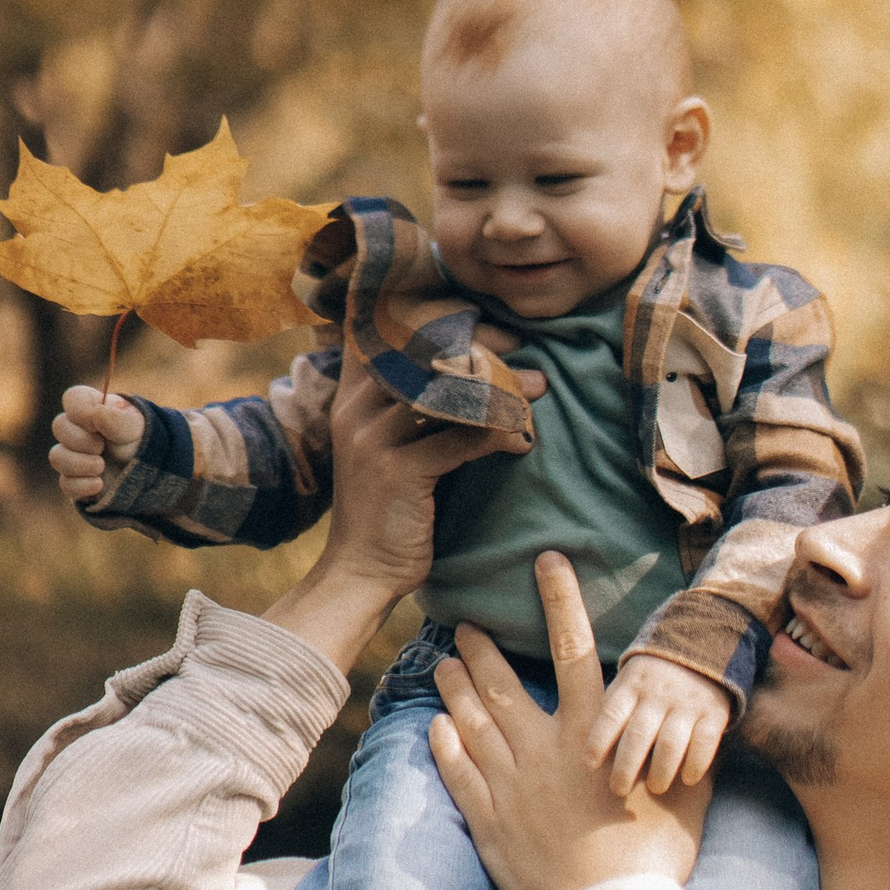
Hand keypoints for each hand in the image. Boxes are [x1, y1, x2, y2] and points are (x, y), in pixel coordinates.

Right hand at [51, 384, 143, 510]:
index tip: (97, 424)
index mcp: (93, 408)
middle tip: (101, 447)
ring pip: (57, 457)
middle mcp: (78, 430)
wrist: (148, 474)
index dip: (81, 412)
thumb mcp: (135, 427)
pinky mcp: (75, 481)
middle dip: (81, 440)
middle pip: (59, 426)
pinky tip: (99, 484)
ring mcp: (74, 456)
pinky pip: (65, 484)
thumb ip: (118, 419)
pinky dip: (82, 485)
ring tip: (101, 466)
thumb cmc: (140, 442)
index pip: (72, 398)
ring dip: (79, 463)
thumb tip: (96, 413)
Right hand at [264, 353, 544, 678]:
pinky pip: (460, 440)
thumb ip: (408, 404)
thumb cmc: (386, 505)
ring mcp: (373, 439)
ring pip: (447, 391)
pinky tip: (522, 441)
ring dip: (501, 387)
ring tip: (538, 388)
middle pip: (422, 350)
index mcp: (351, 395)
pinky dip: (499, 435)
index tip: (487, 323)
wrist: (360, 572)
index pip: (388, 330)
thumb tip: (469, 366)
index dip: (438, 317)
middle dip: (479, 343)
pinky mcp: (398, 472)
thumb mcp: (383, 444)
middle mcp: (356, 409)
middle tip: (521, 346)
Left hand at [429, 553, 707, 889]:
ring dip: (455, 688)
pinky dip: (444, 746)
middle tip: (462, 623)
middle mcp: (544, 748)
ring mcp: (511, 785)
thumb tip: (709, 719)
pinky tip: (435, 727)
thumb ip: (687, 751)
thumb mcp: (686, 794)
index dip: (560, 600)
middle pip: (503, 683)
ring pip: (472, 722)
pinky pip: (458, 774)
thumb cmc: (655, 857)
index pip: (573, 648)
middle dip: (480, 647)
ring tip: (442, 664)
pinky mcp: (489, 821)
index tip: (544, 562)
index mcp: (593, 731)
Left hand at [585, 647, 735, 796]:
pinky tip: (687, 779)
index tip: (588, 766)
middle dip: (626, 767)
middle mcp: (657, 693)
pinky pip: (704, 743)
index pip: (610, 715)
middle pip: (638, 734)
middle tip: (618, 790)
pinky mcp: (714, 711)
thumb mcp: (627, 684)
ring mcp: (687, 702)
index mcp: (631, 685)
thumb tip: (583, 754)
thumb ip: (610, 712)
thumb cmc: (649, 682)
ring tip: (655, 788)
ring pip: (670, 743)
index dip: (598, 741)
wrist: (700, 648)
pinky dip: (695, 764)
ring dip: (661, 771)